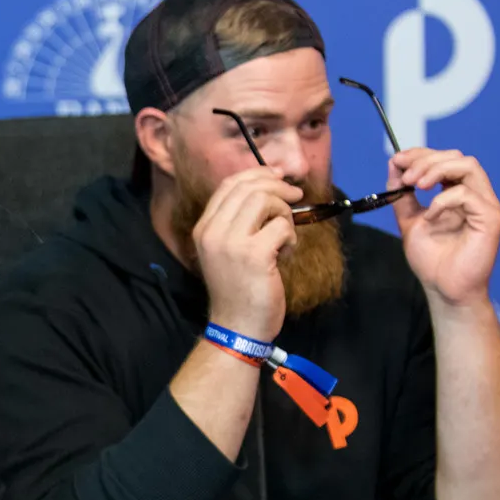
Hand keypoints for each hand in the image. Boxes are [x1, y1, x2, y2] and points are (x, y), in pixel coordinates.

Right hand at [194, 168, 302, 341]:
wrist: (237, 326)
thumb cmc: (238, 290)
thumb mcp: (228, 250)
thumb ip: (239, 222)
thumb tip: (268, 189)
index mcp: (204, 228)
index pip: (228, 185)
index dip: (256, 173)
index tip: (278, 175)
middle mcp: (212, 231)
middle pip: (248, 188)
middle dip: (277, 187)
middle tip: (295, 196)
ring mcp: (231, 242)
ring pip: (265, 201)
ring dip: (284, 213)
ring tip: (285, 234)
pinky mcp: (254, 254)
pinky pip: (281, 226)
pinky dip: (290, 236)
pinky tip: (285, 253)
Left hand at [388, 148, 499, 308]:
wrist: (443, 288)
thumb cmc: (432, 259)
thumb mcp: (409, 220)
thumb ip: (402, 194)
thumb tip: (394, 165)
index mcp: (458, 192)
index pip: (446, 158)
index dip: (421, 154)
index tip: (397, 161)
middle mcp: (476, 194)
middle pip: (457, 156)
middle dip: (426, 160)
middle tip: (405, 178)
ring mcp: (486, 205)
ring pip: (468, 166)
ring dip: (437, 170)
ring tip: (416, 186)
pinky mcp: (491, 218)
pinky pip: (467, 194)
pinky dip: (442, 200)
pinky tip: (430, 217)